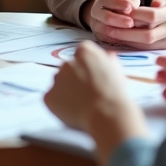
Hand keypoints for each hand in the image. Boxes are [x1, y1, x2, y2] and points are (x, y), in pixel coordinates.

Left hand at [43, 42, 148, 163]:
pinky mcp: (49, 96)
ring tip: (81, 104)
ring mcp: (56, 79)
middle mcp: (67, 62)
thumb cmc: (115, 94)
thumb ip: (107, 61)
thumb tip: (107, 56)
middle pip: (68, 68)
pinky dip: (59, 104)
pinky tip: (73, 111)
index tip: (93, 77)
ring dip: (66, 90)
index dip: (88, 67)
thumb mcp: (116, 71)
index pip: (81, 53)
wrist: (106, 114)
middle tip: (87, 93)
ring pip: (59, 83)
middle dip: (75, 78)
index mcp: (85, 51)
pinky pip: (52, 98)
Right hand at [80, 0, 141, 42]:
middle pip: (106, 17)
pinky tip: (131, 41)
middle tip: (131, 22)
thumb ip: (131, 1)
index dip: (119, 3)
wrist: (110, 14)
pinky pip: (109, 41)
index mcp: (104, 0)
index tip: (130, 6)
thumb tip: (134, 8)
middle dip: (119, 20)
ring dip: (120, 32)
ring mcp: (97, 26)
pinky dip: (120, 41)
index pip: (108, 0)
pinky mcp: (101, 38)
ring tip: (133, 33)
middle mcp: (97, 13)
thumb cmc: (123, 5)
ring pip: (106, 31)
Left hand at [98, 0, 165, 49]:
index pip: (152, 16)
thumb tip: (154, 4)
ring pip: (146, 44)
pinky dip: (133, 45)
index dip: (136, 15)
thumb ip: (160, 1)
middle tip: (109, 29)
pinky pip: (147, 48)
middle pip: (147, 35)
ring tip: (111, 36)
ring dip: (127, 41)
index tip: (122, 13)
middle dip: (126, 33)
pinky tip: (120, 40)